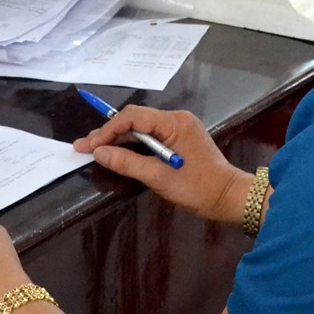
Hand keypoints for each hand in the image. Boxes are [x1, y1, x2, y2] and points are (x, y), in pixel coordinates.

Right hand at [72, 105, 252, 223]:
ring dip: (119, 138)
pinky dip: (133, 144)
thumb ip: (128, 163)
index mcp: (175, 123)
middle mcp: (177, 119)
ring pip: (142, 128)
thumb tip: (99, 153)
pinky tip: (117, 151)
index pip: (133, 117)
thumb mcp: (159, 178)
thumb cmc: (199, 188)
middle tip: (84, 146)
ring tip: (94, 148)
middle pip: (136, 120)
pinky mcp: (180, 139)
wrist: (229, 197)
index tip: (90, 146)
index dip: (108, 130)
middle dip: (109, 133)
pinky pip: (151, 136)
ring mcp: (180, 128)